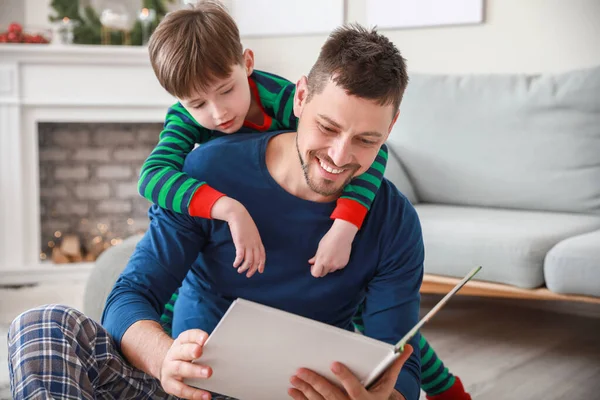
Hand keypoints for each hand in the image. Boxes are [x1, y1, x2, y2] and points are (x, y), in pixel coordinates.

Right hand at [160, 329, 212, 399]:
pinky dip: (194, 393)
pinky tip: (206, 395)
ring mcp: (170, 370)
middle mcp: (173, 355)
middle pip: (181, 351)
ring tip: (208, 373)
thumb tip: (219, 347)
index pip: (187, 336)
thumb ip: (202, 346)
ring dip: (195, 371)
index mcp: (180, 343)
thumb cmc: (185, 356)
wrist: (166, 366)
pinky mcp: (169, 385)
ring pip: (181, 369)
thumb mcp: (190, 346)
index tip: (205, 339)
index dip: (196, 336)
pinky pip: (182, 390)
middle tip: (200, 351)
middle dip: (191, 351)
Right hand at [211, 196, 265, 277]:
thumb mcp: (251, 232)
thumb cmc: (244, 222)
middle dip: (252, 269)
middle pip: (256, 260)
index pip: (262, 255)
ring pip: (249, 260)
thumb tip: (251, 245)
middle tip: (248, 275)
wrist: (238, 215)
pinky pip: (240, 256)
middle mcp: (254, 244)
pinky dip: (238, 262)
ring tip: (239, 270)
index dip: (261, 264)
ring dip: (244, 267)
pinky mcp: (240, 243)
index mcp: (258, 241)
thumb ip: (252, 239)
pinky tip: (235, 264)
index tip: (260, 271)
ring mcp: (248, 244)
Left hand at [288, 345, 412, 399]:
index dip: (345, 378)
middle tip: (301, 370)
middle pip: (332, 397)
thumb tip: (407, 347)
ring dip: (305, 391)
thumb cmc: (378, 394)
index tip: (334, 363)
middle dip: (316, 383)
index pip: (355, 390)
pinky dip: (302, 399)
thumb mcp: (387, 382)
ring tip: (294, 378)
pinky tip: (293, 391)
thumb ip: (395, 365)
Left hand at [309, 219, 357, 277]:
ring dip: (329, 266)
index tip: (314, 266)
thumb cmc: (329, 239)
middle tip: (322, 261)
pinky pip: (338, 267)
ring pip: (331, 270)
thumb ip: (316, 257)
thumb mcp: (320, 248)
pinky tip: (337, 256)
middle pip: (323, 274)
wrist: (342, 235)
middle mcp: (329, 265)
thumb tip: (311, 262)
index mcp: (321, 260)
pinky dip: (336, 264)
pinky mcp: (344, 264)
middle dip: (321, 269)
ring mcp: (337, 265)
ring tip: (331, 256)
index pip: (315, 274)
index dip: (314, 271)